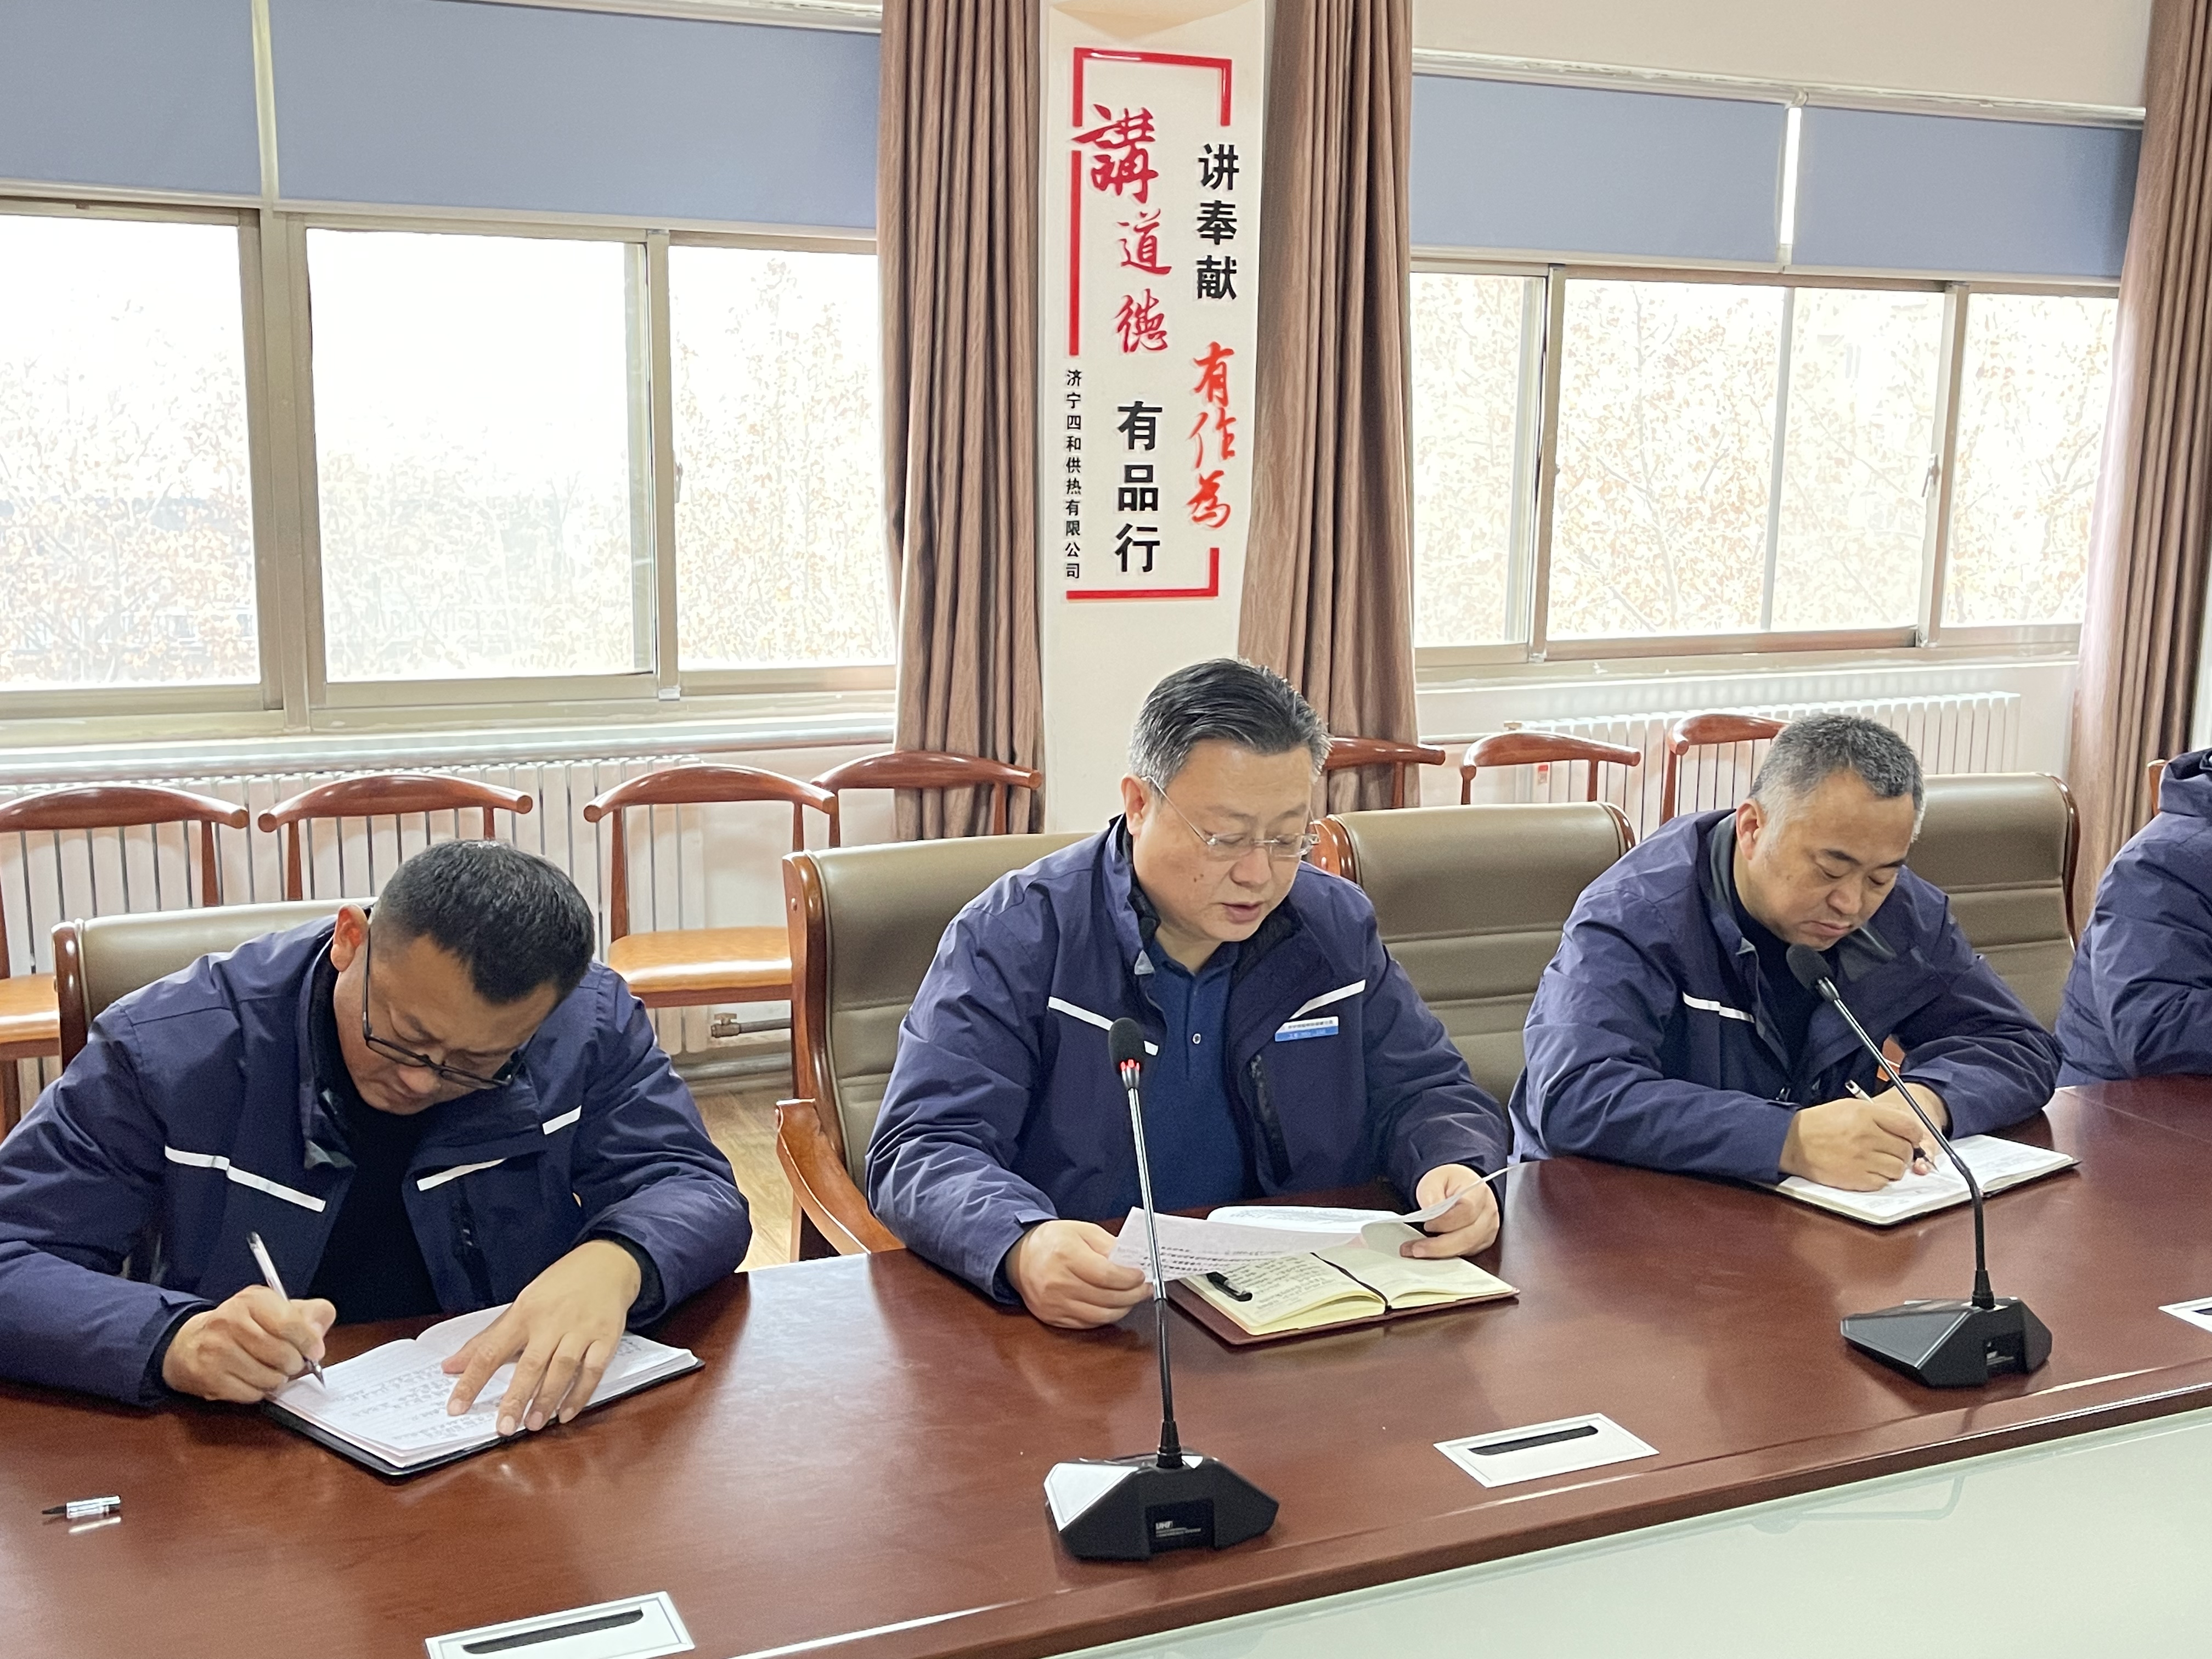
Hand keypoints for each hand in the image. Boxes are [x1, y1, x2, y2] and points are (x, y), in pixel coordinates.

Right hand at [162, 1286, 334, 1402]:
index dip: (309, 1341)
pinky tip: (250, 1378)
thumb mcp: (276, 1309)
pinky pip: (251, 1394)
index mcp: (252, 1300)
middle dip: (294, 1363)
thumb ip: (308, 1315)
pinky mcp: (208, 1377)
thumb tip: (318, 1336)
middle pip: (284, 1355)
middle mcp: (231, 1322)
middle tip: (289, 1361)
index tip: (314, 1350)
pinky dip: (258, 1391)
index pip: (290, 1323)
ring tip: (269, 1369)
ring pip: (270, 1378)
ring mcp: (216, 1351)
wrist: (189, 1343)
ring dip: (277, 1379)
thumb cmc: (243, 1326)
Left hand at [441, 1239, 641, 1435]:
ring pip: (562, 1369)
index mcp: (524, 1312)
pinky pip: (593, 1370)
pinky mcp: (606, 1337)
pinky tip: (566, 1413)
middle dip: (516, 1398)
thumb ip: (488, 1339)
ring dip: (547, 1399)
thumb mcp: (520, 1306)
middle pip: (530, 1364)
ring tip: (533, 1424)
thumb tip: (450, 1366)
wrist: (606, 1263)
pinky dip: (580, 1394)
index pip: (491, 1350)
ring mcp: (581, 1329)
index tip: (456, 1407)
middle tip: (503, 1427)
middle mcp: (551, 1321)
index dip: (472, 1380)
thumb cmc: (559, 1288)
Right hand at [1004, 1220, 1149, 1328]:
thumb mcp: (1081, 1230)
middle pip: (1107, 1298)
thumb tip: (1133, 1259)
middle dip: (1133, 1295)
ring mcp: (1054, 1303)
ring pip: (1100, 1315)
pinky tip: (1112, 1306)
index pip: (1107, 1275)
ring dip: (1122, 1308)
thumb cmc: (1051, 1241)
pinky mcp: (1052, 1317)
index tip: (1142, 1276)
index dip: (1129, 1279)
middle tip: (1145, 1288)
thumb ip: (1108, 1244)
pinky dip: (1104, 1316)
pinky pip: (1087, 1323)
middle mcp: (1058, 1282)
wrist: (1019, 1257)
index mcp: (1065, 1255)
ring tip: (1132, 1298)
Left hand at [1405, 1164, 1501, 1258]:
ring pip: (1467, 1248)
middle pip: (1468, 1237)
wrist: (1461, 1186)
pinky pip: (1467, 1253)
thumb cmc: (1450, 1183)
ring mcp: (1488, 1228)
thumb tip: (1429, 1211)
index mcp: (1477, 1192)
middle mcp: (1487, 1212)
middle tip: (1416, 1248)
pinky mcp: (1484, 1241)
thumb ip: (1430, 1193)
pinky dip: (1448, 1254)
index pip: (1466, 1212)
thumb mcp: (1434, 1179)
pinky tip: (1432, 1252)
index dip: (1445, 1222)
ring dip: (1441, 1253)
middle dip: (1439, 1246)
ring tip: (1418, 1250)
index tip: (1427, 1225)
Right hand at [1780, 1087, 1948, 1190]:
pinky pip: (1883, 1182)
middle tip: (1893, 1150)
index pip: (1908, 1126)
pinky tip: (1869, 1169)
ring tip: (1880, 1161)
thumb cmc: (1820, 1123)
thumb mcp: (1850, 1106)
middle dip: (1904, 1151)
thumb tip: (1907, 1125)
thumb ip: (1880, 1113)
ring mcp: (1862, 1160)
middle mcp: (1867, 1137)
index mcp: (1866, 1115)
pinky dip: (1880, 1178)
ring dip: (1894, 1166)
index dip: (1915, 1134)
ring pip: (1898, 1168)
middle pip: (1906, 1149)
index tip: (1912, 1137)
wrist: (1793, 1142)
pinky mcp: (1857, 1179)